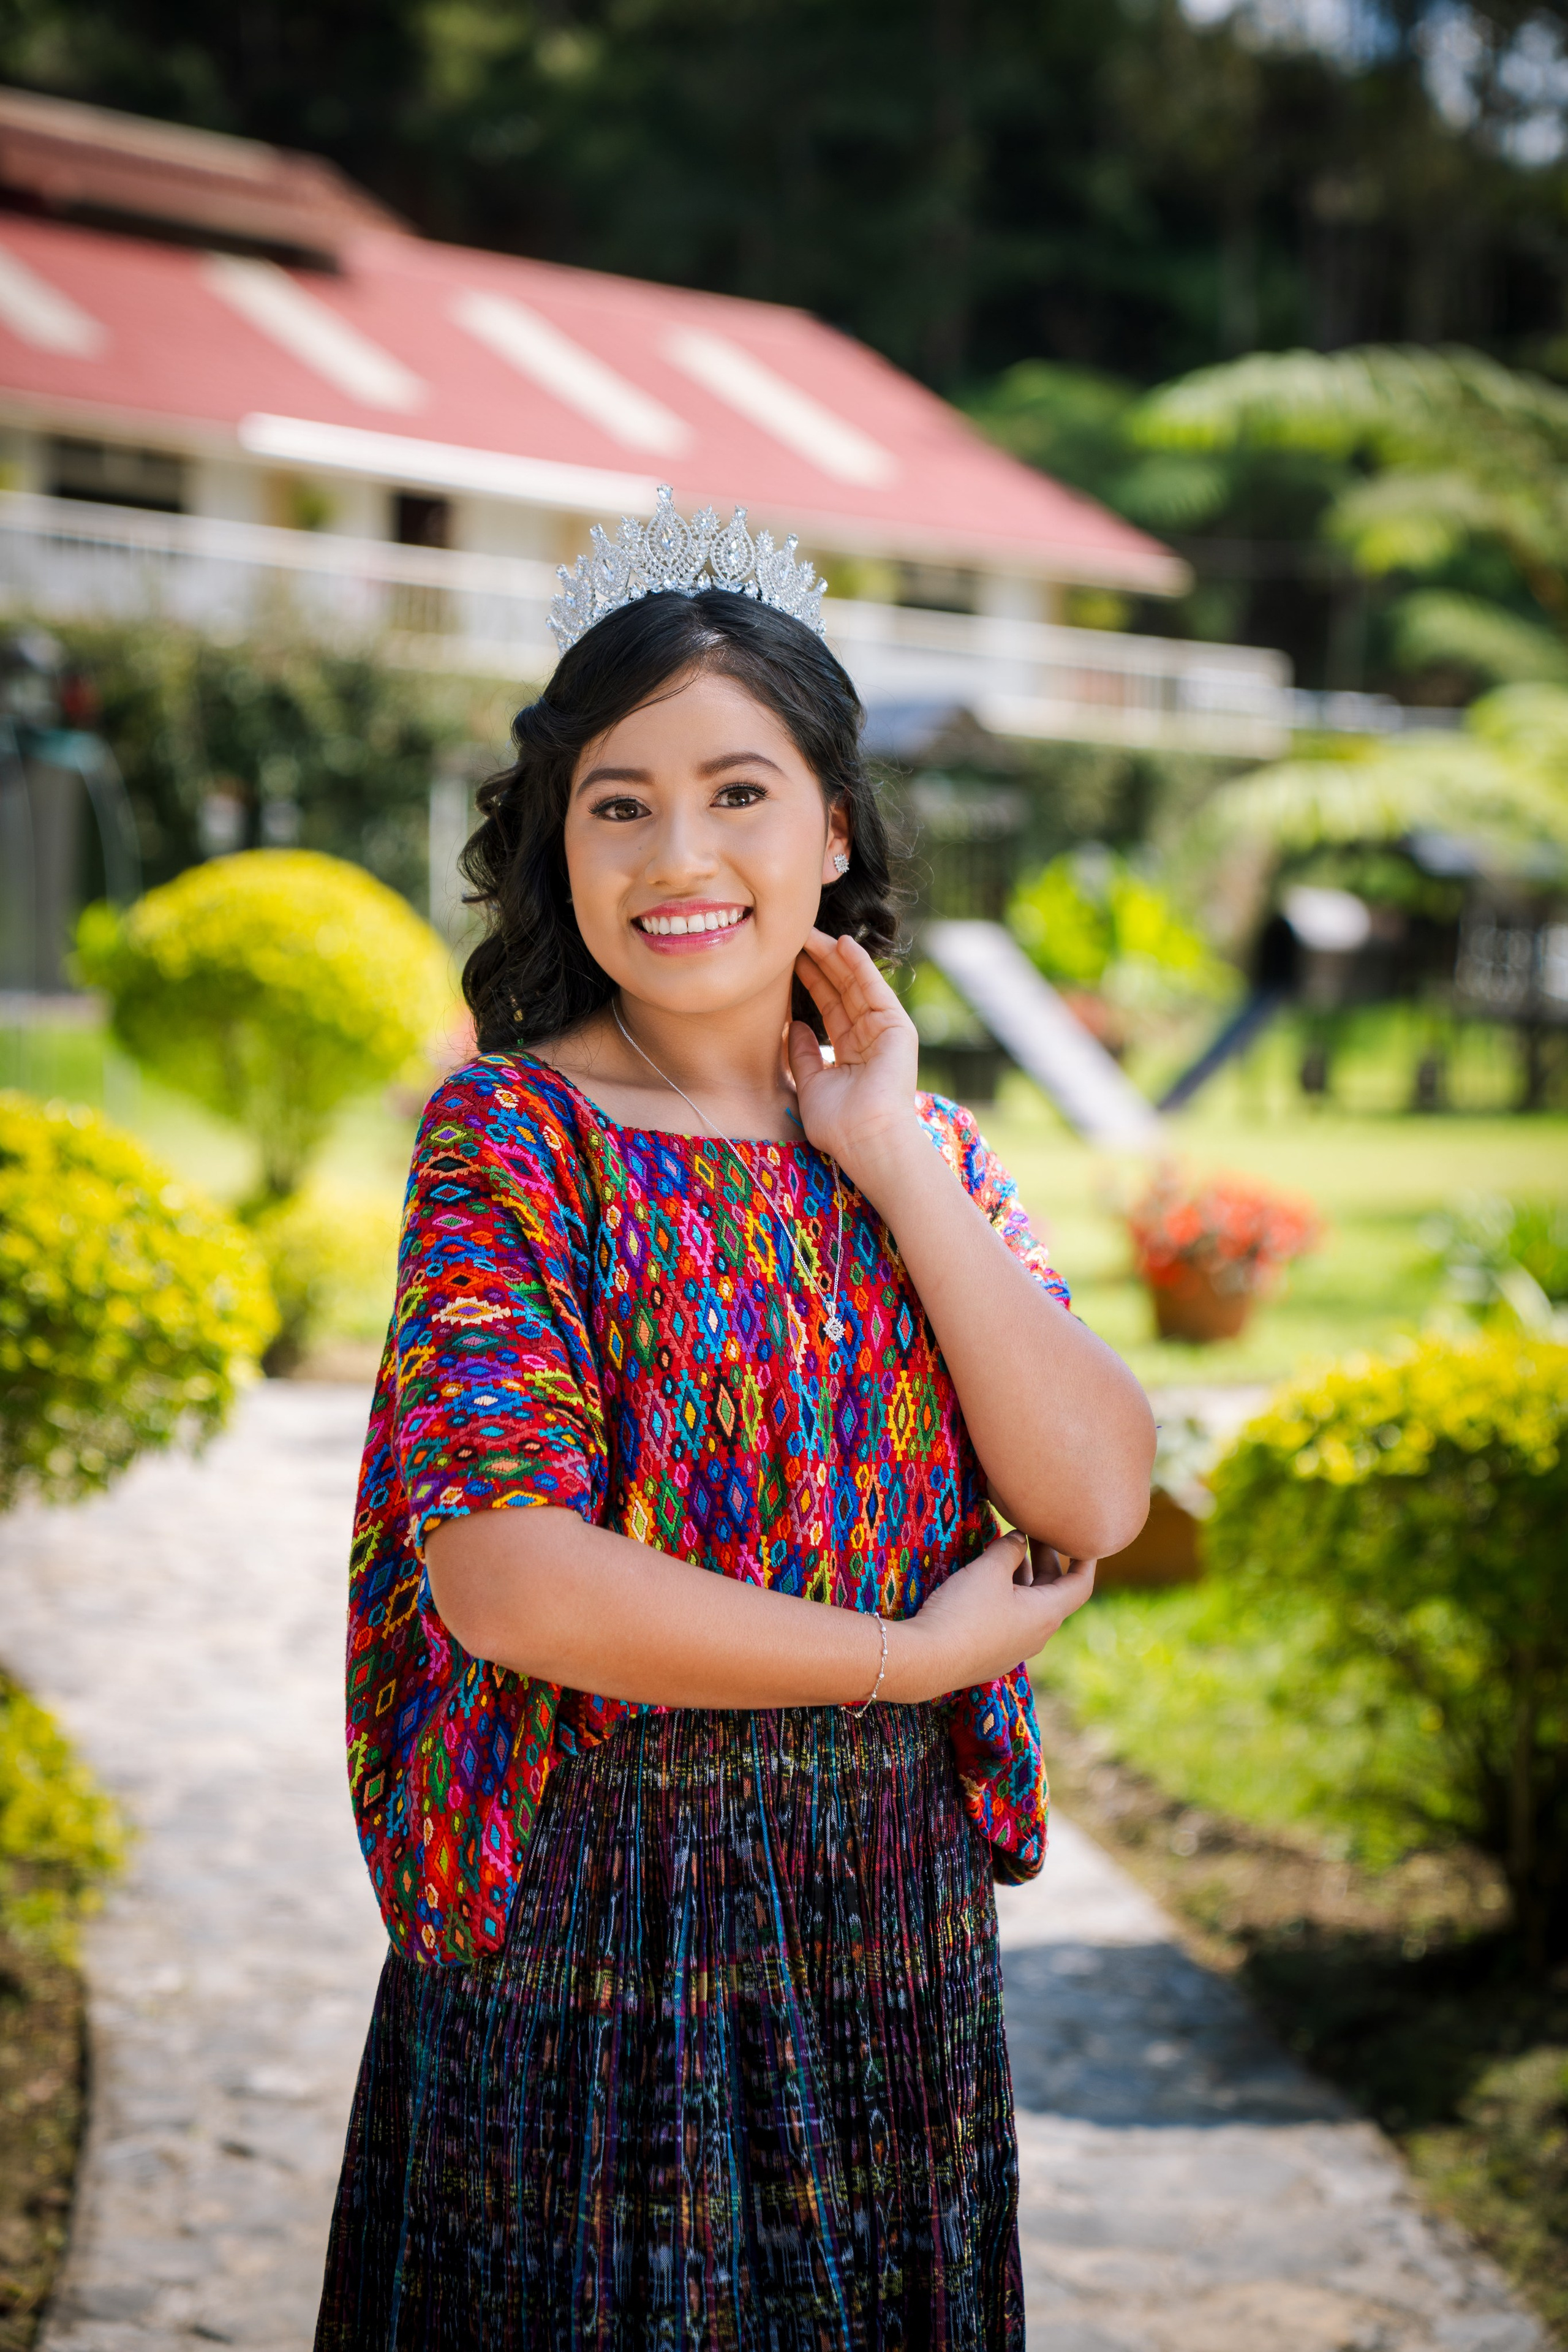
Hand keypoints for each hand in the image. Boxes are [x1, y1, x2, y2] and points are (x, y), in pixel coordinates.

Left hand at [788, 928, 920, 1187]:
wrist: (865, 1140)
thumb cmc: (838, 1123)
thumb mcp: (810, 1082)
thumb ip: (802, 1053)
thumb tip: (792, 1025)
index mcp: (850, 1053)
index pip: (828, 1007)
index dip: (810, 982)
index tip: (788, 961)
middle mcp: (869, 1038)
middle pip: (841, 991)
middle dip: (820, 963)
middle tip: (796, 937)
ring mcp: (885, 1032)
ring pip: (856, 986)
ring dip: (835, 957)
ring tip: (811, 933)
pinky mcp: (898, 1028)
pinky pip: (875, 989)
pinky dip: (860, 965)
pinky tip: (842, 943)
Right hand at [883, 1529, 1096, 1702]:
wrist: (929, 1660)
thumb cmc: (965, 1611)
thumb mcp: (990, 1570)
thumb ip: (1009, 1549)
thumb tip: (1019, 1539)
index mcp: (1047, 1614)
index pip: (1080, 1584)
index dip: (1085, 1558)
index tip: (1084, 1538)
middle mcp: (1037, 1635)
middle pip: (1053, 1592)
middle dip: (1046, 1559)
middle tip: (1033, 1531)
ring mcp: (1014, 1649)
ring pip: (1029, 1606)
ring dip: (1023, 1577)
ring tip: (1007, 1551)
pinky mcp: (991, 1655)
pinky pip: (1010, 1620)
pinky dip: (1007, 1596)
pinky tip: (985, 1583)